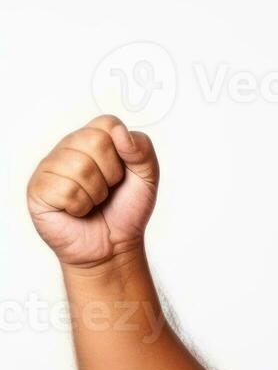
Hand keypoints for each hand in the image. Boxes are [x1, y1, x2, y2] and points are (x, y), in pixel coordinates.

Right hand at [27, 114, 159, 269]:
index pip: (108, 123)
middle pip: (94, 141)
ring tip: (93, 202)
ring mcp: (50, 168)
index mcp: (92, 140)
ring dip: (96, 193)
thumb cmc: (125, 210)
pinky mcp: (38, 189)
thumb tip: (121, 133)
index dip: (123, 151)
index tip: (123, 172)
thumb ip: (142, 150)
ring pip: (80, 167)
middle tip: (107, 190)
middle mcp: (68, 148)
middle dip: (111, 174)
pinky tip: (77, 211)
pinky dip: (80, 206)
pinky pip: (65, 190)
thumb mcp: (147, 178)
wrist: (114, 246)